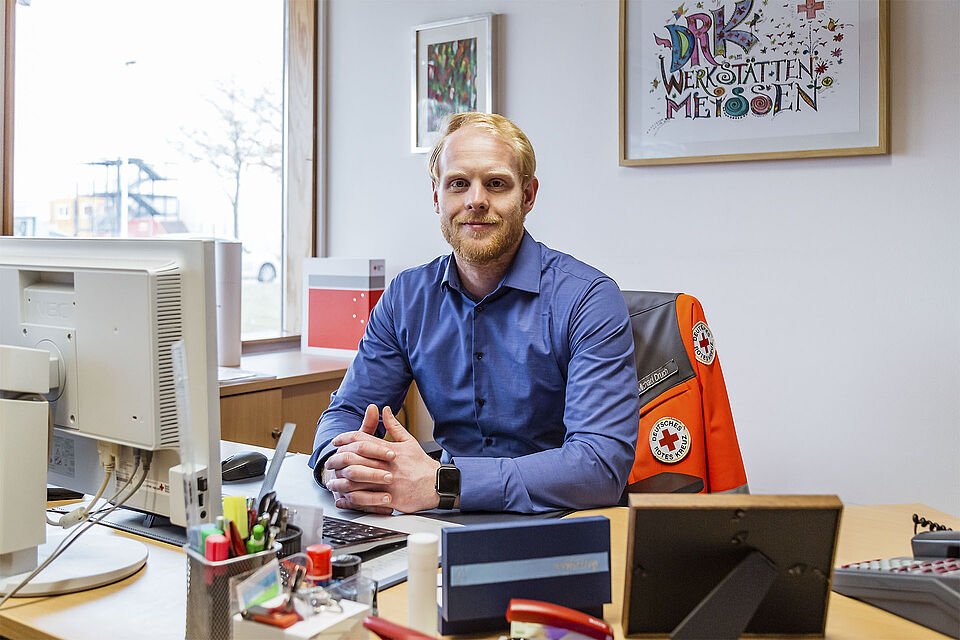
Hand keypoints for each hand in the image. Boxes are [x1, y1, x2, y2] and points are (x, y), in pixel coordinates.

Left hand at [323, 405, 440, 513]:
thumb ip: (394, 426)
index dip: (346, 438)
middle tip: (330, 460)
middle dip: (340, 459)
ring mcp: (388, 483)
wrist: (437, 484)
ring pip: (358, 480)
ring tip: (333, 481)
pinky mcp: (390, 499)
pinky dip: (352, 500)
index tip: (337, 440)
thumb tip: (384, 410)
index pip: (363, 440)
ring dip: (342, 481)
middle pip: (356, 459)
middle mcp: (387, 465)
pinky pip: (366, 500)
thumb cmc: (422, 464)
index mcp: (390, 450)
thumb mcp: (409, 441)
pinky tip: (343, 499)